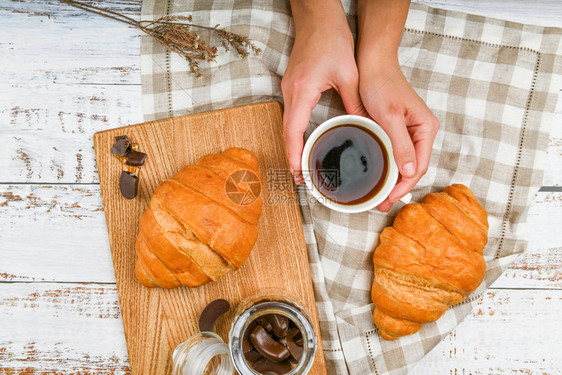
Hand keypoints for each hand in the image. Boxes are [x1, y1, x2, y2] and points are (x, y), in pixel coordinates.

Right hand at [282, 0, 365, 183]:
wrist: (317, 18)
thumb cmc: (331, 40)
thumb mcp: (349, 74)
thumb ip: (355, 102)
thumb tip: (364, 127)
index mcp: (302, 91)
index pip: (292, 131)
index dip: (294, 155)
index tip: (298, 174)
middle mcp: (291, 92)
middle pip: (286, 133)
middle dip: (292, 157)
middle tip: (301, 178)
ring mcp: (289, 89)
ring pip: (287, 125)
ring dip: (293, 146)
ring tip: (303, 166)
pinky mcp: (292, 86)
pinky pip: (291, 116)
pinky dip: (295, 133)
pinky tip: (305, 142)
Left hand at [359, 65, 438, 210]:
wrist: (372, 63)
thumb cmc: (381, 84)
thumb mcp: (389, 117)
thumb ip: (401, 144)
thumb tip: (410, 172)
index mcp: (426, 128)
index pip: (419, 166)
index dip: (404, 186)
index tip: (388, 199)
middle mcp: (422, 131)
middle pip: (414, 167)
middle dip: (399, 187)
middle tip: (381, 204)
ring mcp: (410, 131)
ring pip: (405, 163)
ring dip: (394, 180)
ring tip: (380, 196)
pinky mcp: (398, 129)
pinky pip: (397, 153)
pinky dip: (390, 167)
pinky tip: (380, 176)